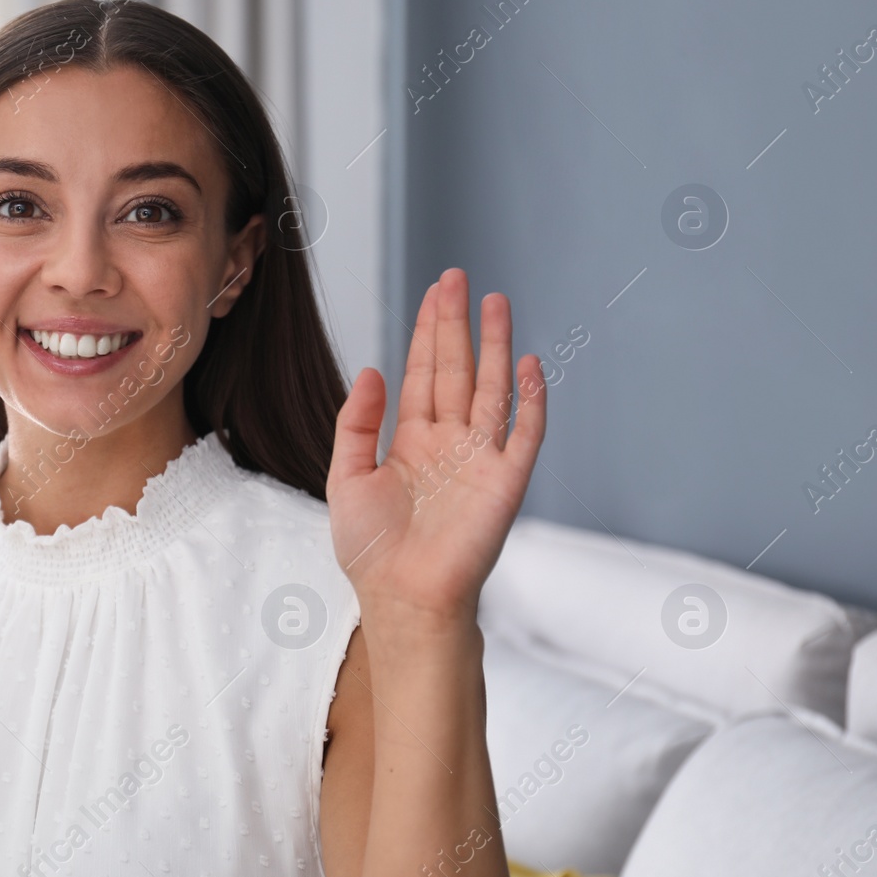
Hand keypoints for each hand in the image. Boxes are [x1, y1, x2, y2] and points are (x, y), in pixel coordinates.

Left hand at [327, 268, 546, 636]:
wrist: (401, 598)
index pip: (424, 374)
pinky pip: (524, 434)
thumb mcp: (346, 477)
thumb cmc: (370, 550)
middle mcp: (449, 444)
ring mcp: (480, 461)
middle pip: (457, 370)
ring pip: (491, 390)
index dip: (428, 332)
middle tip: (458, 278)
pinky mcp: (505, 483)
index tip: (435, 292)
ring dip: (496, 346)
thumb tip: (371, 369)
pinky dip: (530, 401)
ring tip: (497, 302)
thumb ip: (357, 423)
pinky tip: (529, 365)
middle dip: (457, 324)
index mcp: (412, 442)